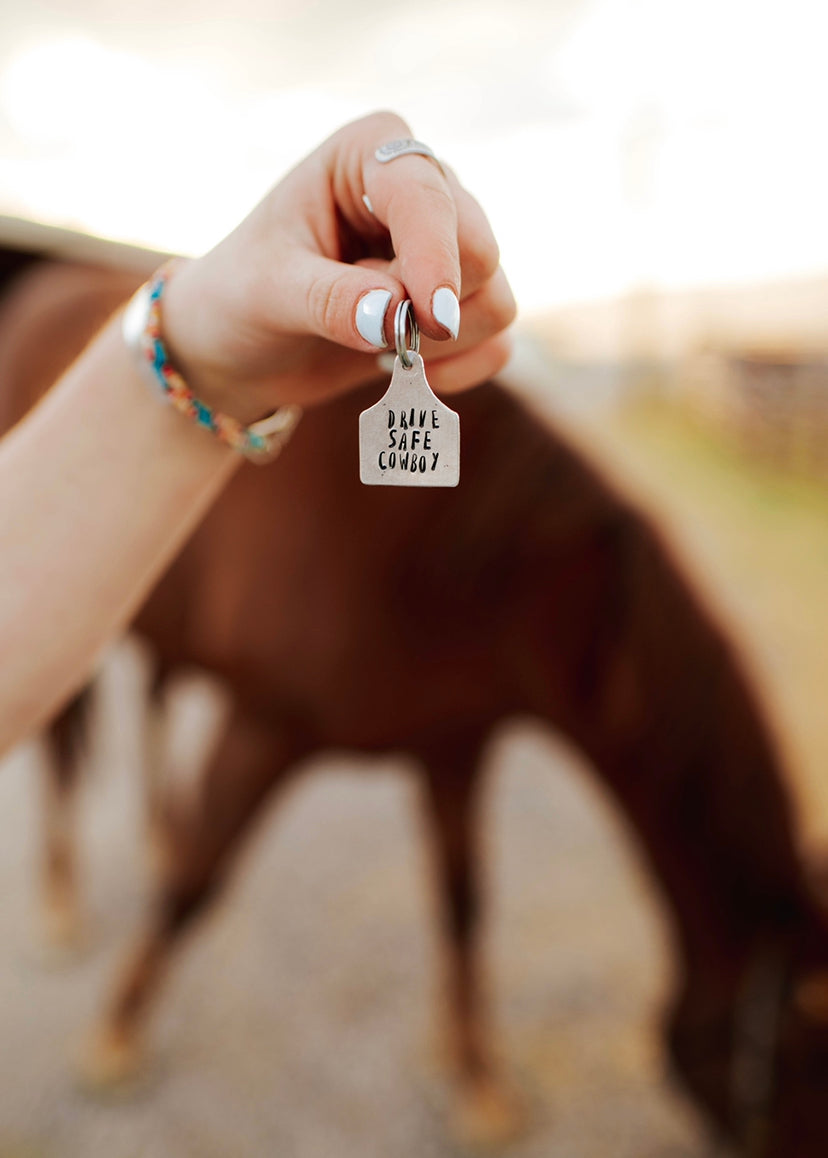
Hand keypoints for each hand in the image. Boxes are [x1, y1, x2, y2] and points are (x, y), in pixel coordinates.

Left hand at [159, 111, 515, 421]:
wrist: (245, 348)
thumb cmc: (244, 298)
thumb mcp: (269, 292)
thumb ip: (329, 300)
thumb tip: (394, 314)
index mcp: (370, 154)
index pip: (429, 196)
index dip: (435, 257)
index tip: (427, 317)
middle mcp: (423, 189)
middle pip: (480, 249)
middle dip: (431, 308)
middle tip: (372, 336)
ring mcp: (450, 249)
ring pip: (496, 301)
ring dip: (436, 344)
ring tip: (371, 345)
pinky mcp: (462, 304)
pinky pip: (497, 344)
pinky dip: (455, 370)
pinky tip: (401, 371)